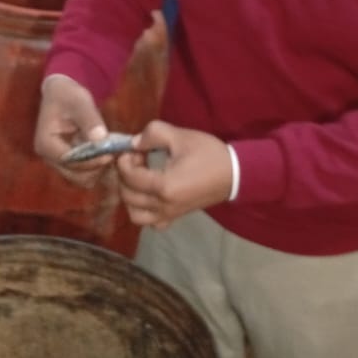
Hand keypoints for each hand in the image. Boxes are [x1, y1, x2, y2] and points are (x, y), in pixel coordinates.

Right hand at [33, 75, 113, 187]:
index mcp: (46, 143)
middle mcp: (49, 158)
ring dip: (98, 170)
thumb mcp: (80, 102)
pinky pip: (85, 174)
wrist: (62, 94)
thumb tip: (101, 140)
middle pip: (75, 176)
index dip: (90, 161)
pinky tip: (107, 154)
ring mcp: (58, 163)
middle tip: (114, 155)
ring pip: (82, 179)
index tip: (109, 155)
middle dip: (96, 168)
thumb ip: (90, 120)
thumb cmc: (68, 95)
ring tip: (112, 154)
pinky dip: (97, 168)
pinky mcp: (69, 163)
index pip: (69, 161)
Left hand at [116, 120, 233, 229]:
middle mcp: (163, 205)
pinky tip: (149, 195)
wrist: (234, 173)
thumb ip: (152, 134)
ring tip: (140, 177)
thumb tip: (132, 143)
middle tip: (136, 159)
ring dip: (130, 195)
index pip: (129, 177)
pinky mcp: (175, 217)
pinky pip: (150, 222)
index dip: (124, 160)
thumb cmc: (208, 154)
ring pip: (135, 214)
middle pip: (128, 195)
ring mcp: (169, 214)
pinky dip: (143, 211)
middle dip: (124, 175)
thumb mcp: (179, 136)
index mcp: (164, 186)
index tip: (132, 148)